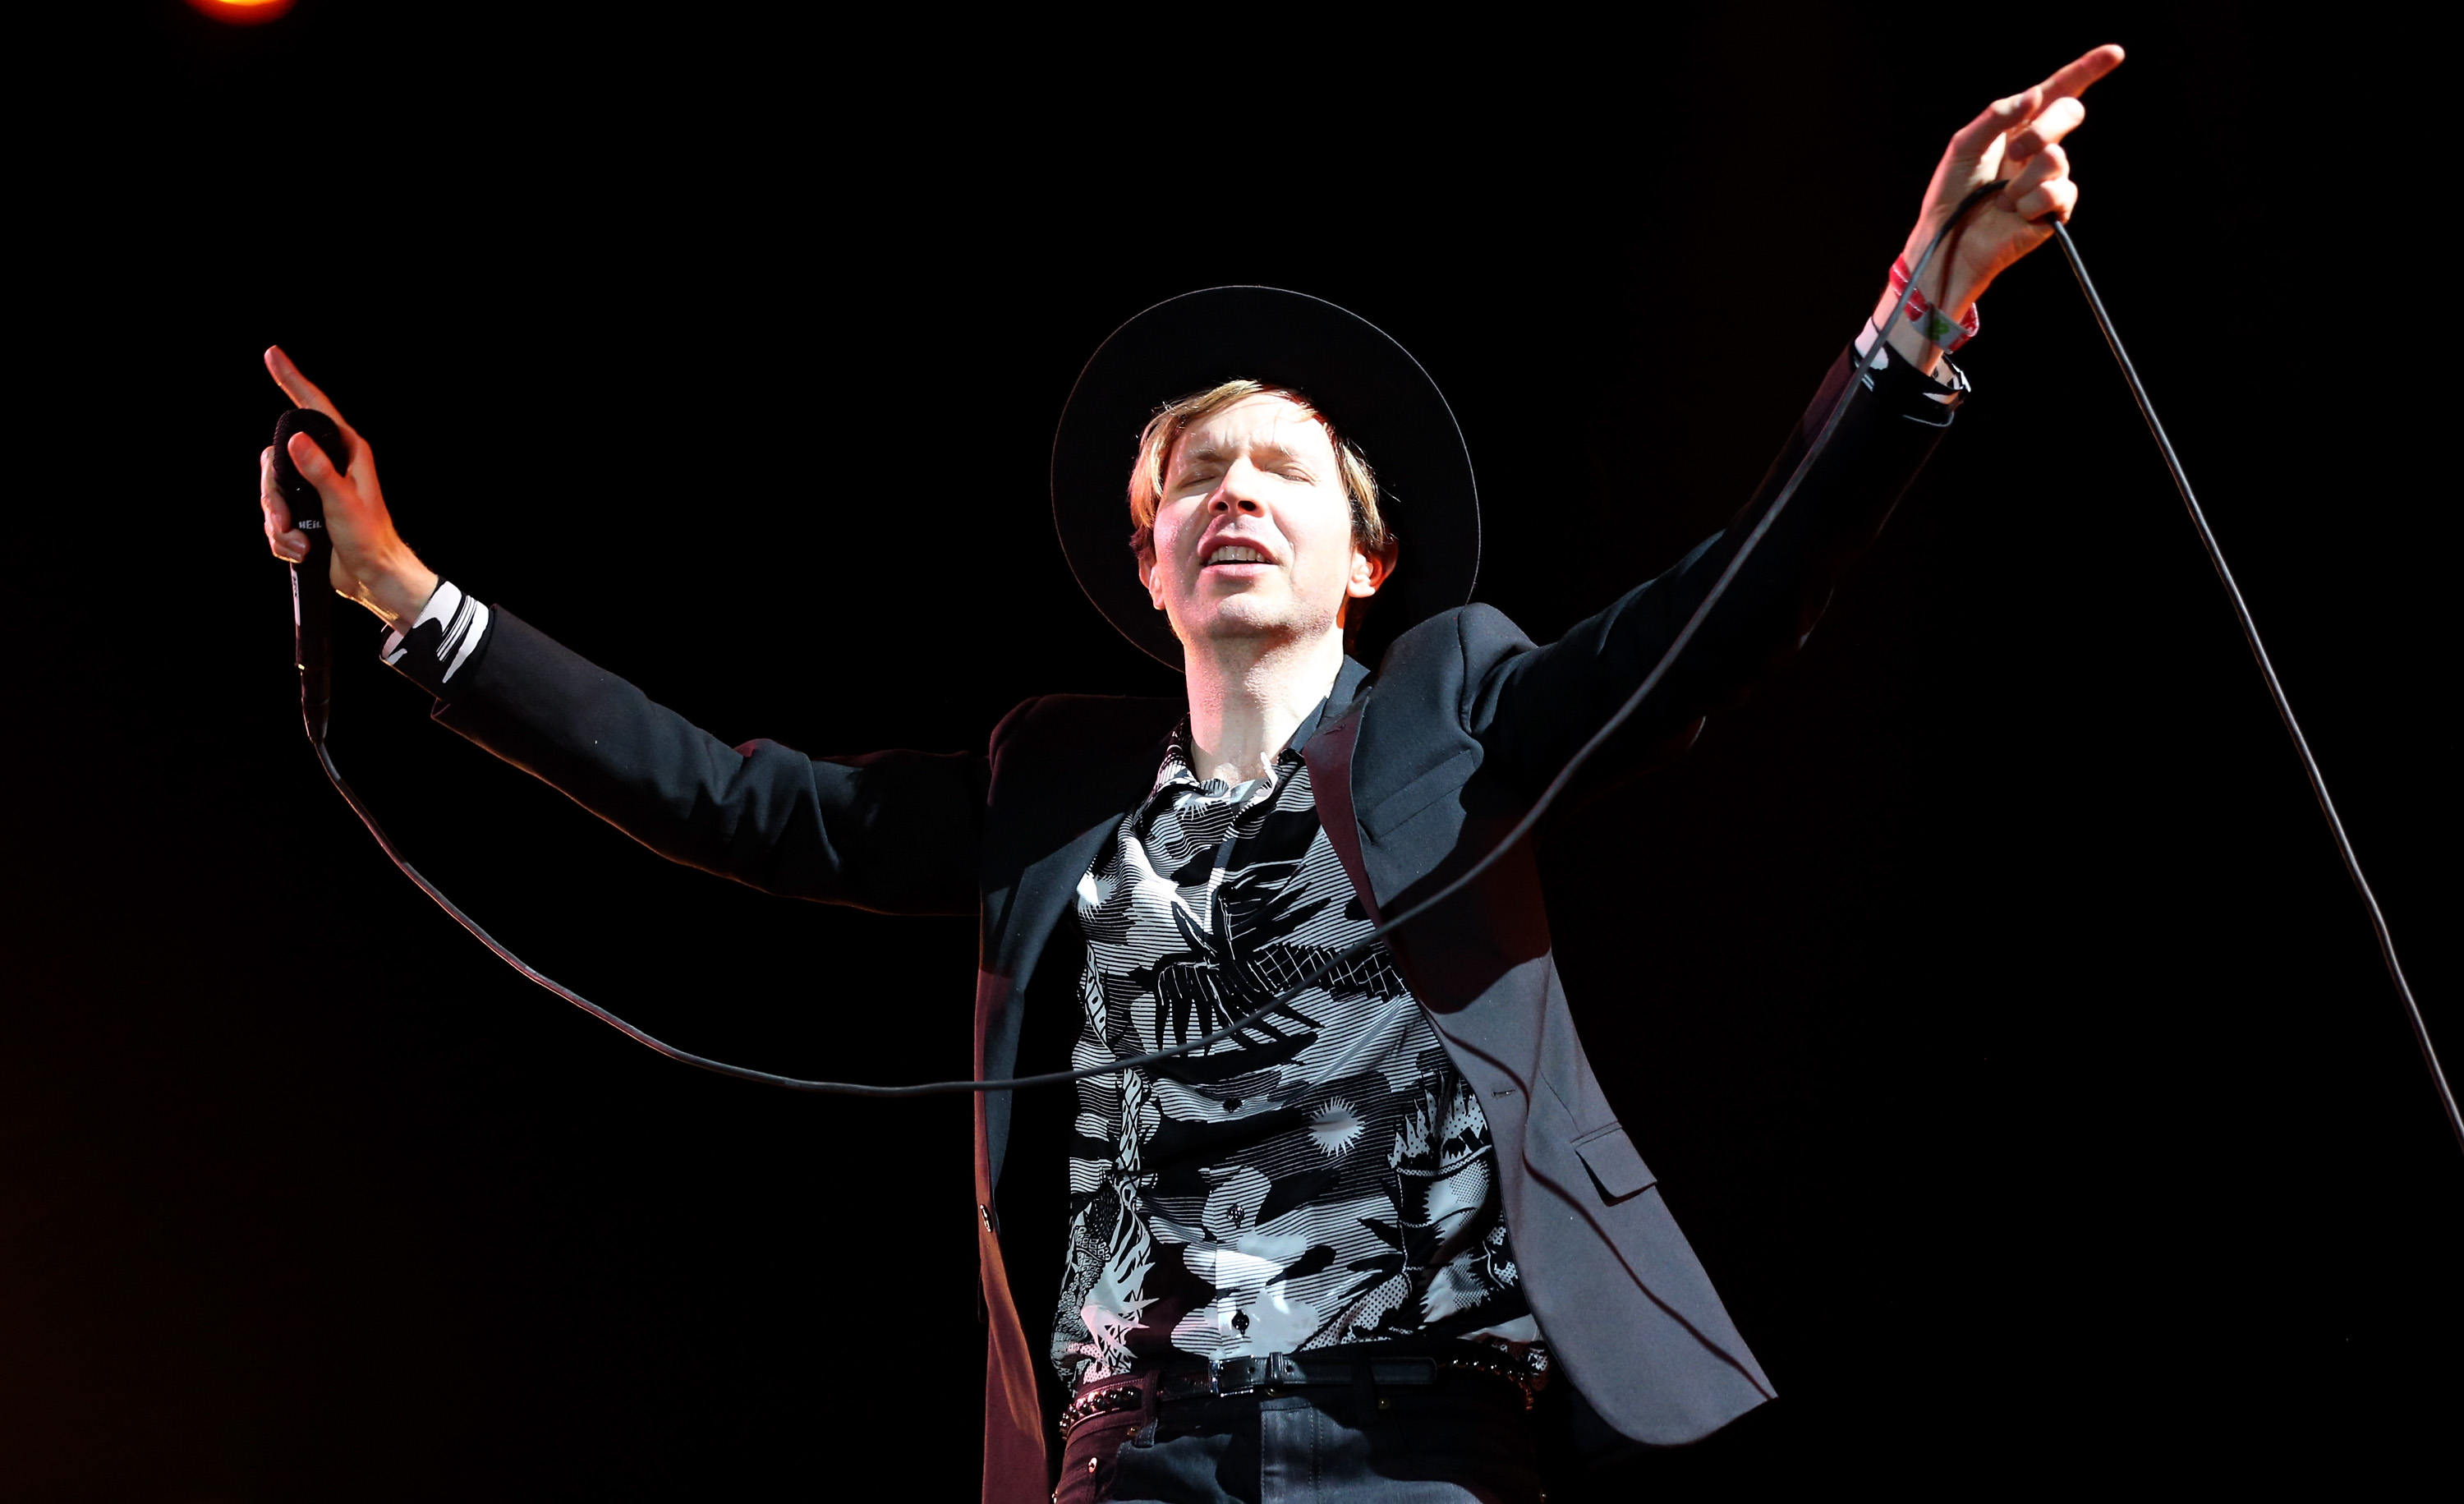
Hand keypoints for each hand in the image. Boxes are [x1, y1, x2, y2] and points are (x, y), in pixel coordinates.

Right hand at [259, 346, 438, 624]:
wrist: (372, 578)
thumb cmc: (370, 540)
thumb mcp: (343, 504)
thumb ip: (319, 472)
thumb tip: (296, 440)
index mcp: (346, 452)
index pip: (314, 407)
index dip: (292, 380)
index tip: (273, 354)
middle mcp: (328, 463)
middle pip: (275, 459)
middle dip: (272, 497)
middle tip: (286, 524)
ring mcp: (313, 487)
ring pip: (270, 491)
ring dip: (277, 524)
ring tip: (299, 545)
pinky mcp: (304, 510)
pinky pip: (275, 515)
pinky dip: (281, 537)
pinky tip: (299, 551)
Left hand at [1889, 45, 2125, 339]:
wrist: (1946, 241)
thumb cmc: (1952, 194)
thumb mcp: (1965, 146)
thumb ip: (1996, 117)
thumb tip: (2035, 95)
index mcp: (2019, 127)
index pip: (2058, 91)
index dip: (2087, 70)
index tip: (2115, 53)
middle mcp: (2040, 147)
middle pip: (2069, 112)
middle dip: (2044, 129)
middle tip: (2014, 153)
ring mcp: (2050, 178)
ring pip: (2057, 157)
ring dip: (2023, 178)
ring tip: (2002, 198)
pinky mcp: (2055, 209)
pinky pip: (2059, 192)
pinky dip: (2030, 203)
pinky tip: (2014, 214)